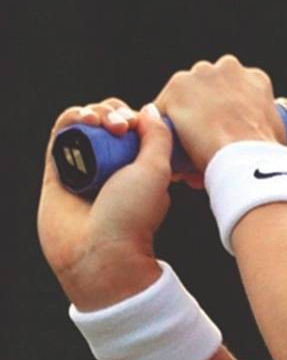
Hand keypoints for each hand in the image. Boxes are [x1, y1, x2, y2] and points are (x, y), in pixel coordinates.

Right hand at [39, 99, 171, 309]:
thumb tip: (147, 109)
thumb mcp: (157, 171)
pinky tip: (83, 118)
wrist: (99, 251)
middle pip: (108, 123)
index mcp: (138, 167)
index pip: (135, 129)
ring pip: (85, 125)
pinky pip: (61, 133)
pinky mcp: (57, 168)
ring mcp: (83, 166)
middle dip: (115, 113)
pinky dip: (71, 118)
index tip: (137, 124)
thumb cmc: (133, 215)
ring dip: (94, 112)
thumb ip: (157, 136)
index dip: (136, 117)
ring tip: (101, 122)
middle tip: (121, 126)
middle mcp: (110, 165)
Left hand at [153, 54, 284, 172]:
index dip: (226, 113)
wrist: (246, 154)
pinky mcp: (178, 87)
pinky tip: (167, 149)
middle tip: (203, 142)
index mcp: (256, 78)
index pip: (233, 91)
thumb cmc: (264, 152)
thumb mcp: (277, 132)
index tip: (222, 132)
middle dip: (203, 111)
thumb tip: (261, 136)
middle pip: (206, 88)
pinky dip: (163, 128)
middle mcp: (228, 67)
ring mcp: (201, 74)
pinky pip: (161, 110)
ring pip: (183, 97)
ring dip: (183, 118)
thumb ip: (264, 124)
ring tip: (183, 149)